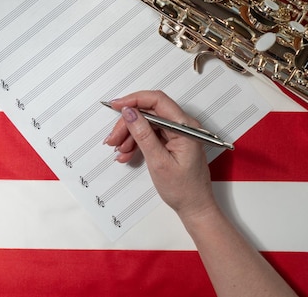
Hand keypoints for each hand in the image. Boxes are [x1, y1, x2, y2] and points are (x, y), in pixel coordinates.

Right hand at [104, 91, 216, 219]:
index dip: (134, 100)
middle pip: (149, 112)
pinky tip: (127, 153)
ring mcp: (177, 133)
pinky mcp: (171, 141)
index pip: (157, 100)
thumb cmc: (184, 189)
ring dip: (129, 135)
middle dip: (127, 124)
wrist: (194, 207)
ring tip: (119, 150)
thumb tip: (130, 112)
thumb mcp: (159, 161)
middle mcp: (183, 126)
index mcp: (185, 127)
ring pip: (146, 124)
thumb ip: (143, 134)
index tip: (116, 106)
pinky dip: (136, 142)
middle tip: (113, 138)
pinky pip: (149, 134)